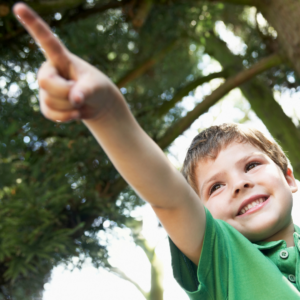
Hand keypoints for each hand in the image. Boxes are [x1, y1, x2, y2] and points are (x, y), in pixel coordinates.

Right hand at [13, 3, 120, 121]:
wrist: (96, 103)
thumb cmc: (97, 88)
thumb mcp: (96, 87)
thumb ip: (86, 91)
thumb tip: (75, 99)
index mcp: (61, 58)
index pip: (46, 41)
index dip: (33, 25)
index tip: (18, 7)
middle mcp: (49, 70)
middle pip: (46, 82)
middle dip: (65, 93)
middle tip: (79, 94)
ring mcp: (46, 88)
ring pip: (50, 101)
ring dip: (69, 107)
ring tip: (78, 101)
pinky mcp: (46, 103)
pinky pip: (50, 113)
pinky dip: (65, 117)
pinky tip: (74, 112)